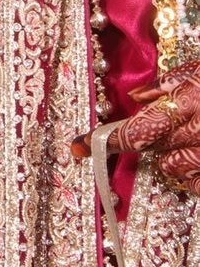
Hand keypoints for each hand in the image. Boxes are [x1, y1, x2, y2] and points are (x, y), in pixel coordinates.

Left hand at [71, 60, 199, 192]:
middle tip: (151, 126)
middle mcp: (198, 133)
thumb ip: (171, 82)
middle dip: (141, 138)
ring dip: (169, 154)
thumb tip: (136, 97)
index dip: (103, 139)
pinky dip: (190, 175)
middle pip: (147, 147)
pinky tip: (196, 157)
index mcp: (189, 102)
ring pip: (170, 166)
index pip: (134, 129)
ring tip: (185, 135)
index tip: (79, 145)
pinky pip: (194, 183)